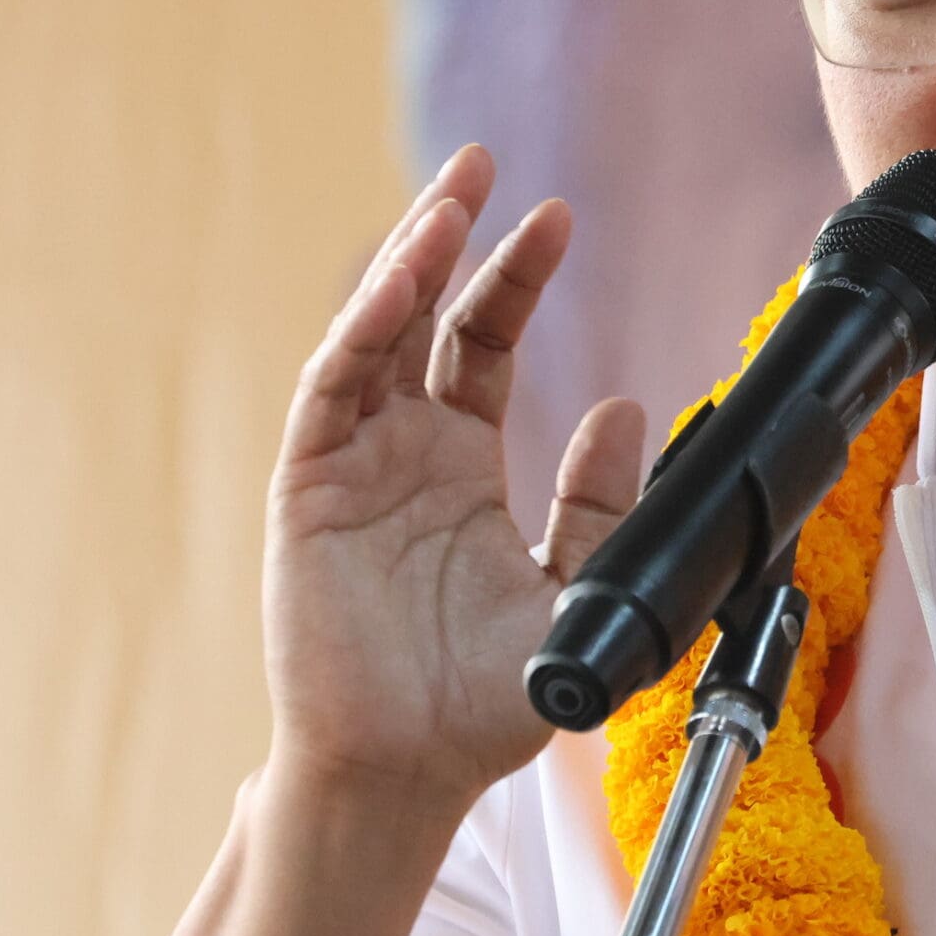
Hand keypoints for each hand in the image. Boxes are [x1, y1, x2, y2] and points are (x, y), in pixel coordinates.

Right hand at [262, 145, 646, 815]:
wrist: (411, 771)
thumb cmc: (485, 697)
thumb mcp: (577, 589)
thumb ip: (602, 504)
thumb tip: (626, 406)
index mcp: (462, 464)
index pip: (483, 342)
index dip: (515, 278)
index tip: (557, 217)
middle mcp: (404, 450)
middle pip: (424, 317)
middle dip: (451, 237)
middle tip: (483, 163)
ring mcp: (352, 467)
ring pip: (371, 339)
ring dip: (405, 267)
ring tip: (448, 203)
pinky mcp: (309, 493)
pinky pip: (331, 396)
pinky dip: (359, 335)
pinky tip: (397, 287)